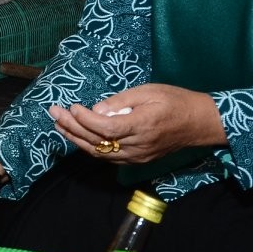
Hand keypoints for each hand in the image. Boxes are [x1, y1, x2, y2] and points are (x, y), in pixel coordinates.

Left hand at [48, 83, 226, 164]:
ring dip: (76, 139)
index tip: (71, 107)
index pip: (105, 128)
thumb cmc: (175, 101)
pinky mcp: (136, 160)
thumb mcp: (148, 92)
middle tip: (54, 112)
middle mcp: (137, 146)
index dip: (84, 120)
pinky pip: (108, 156)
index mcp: (142, 126)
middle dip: (72, 127)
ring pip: (99, 153)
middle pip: (97, 142)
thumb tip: (95, 110)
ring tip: (59, 124)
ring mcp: (136, 156)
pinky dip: (90, 146)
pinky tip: (78, 136)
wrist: (198, 124)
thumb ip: (121, 102)